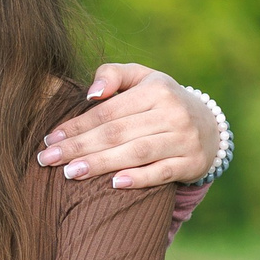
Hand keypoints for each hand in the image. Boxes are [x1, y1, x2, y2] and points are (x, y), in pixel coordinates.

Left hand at [36, 64, 215, 187]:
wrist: (210, 127)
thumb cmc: (162, 101)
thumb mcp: (143, 79)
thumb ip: (113, 75)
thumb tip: (91, 93)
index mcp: (156, 90)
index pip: (108, 110)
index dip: (77, 125)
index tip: (50, 138)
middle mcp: (172, 113)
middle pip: (117, 132)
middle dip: (79, 146)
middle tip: (48, 159)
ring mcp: (184, 139)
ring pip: (136, 153)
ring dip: (101, 163)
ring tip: (71, 173)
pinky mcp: (191, 163)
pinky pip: (162, 173)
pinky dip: (139, 179)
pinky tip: (114, 184)